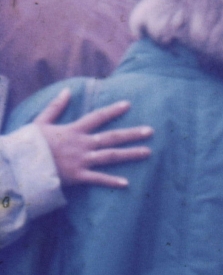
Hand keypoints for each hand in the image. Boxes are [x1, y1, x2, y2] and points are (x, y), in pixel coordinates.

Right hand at [34, 89, 152, 187]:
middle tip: (150, 131)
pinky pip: (98, 179)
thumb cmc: (29, 144)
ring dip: (130, 154)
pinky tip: (126, 183)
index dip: (113, 110)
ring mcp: (81, 160)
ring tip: (148, 152)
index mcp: (74, 130)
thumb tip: (67, 91)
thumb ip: (56, 107)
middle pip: (112, 137)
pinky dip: (112, 181)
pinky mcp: (78, 176)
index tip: (128, 104)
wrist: (21, 164)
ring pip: (111, 156)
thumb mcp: (41, 122)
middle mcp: (82, 144)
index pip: (98, 117)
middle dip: (132, 133)